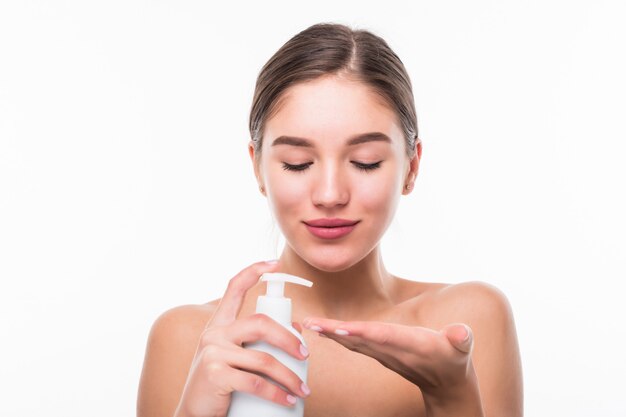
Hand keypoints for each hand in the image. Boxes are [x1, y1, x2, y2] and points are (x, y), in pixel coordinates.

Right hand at [173, 261, 310, 416]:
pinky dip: (277, 394)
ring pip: (263, 358)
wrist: (194, 415)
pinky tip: (288, 401)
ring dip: (289, 376)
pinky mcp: (215, 375)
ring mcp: (213, 353)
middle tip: (305, 356)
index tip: (275, 263)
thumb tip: (298, 327)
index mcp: (218, 325)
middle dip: (288, 338)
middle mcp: (214, 334)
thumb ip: (257, 341)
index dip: (254, 271)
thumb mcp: (236, 358)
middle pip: (260, 323)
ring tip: (302, 390)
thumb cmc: (220, 385)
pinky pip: (256, 382)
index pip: (234, 287)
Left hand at [301, 317, 475, 399]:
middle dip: (334, 332)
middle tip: (310, 323)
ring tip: (309, 323)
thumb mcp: (462, 348)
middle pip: (358, 339)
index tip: (340, 327)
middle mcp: (392, 351)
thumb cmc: (455, 358)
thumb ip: (461, 339)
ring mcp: (383, 354)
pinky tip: (324, 329)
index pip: (382, 337)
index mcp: (410, 346)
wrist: (446, 384)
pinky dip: (338, 335)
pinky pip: (354, 343)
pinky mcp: (379, 353)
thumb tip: (461, 333)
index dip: (361, 332)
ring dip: (331, 333)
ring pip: (353, 342)